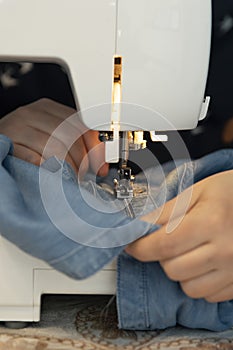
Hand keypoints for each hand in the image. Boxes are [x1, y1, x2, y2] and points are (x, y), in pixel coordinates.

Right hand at [0, 98, 108, 176]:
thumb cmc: (23, 144)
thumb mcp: (50, 137)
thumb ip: (74, 144)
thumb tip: (101, 164)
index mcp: (47, 109)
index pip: (81, 125)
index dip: (95, 149)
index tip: (100, 167)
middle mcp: (32, 113)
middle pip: (70, 135)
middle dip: (82, 161)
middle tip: (83, 177)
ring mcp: (18, 126)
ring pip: (55, 146)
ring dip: (66, 169)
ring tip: (68, 180)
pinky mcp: (8, 142)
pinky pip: (34, 158)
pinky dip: (46, 170)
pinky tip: (50, 177)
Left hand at [126, 170, 232, 302]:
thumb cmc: (230, 192)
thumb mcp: (198, 191)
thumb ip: (166, 211)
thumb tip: (138, 226)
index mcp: (211, 222)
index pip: (163, 245)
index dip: (140, 247)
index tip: (132, 245)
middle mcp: (225, 250)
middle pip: (172, 269)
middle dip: (161, 256)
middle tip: (168, 241)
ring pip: (188, 288)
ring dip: (180, 271)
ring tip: (189, 252)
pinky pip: (208, 295)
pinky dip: (199, 281)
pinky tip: (203, 263)